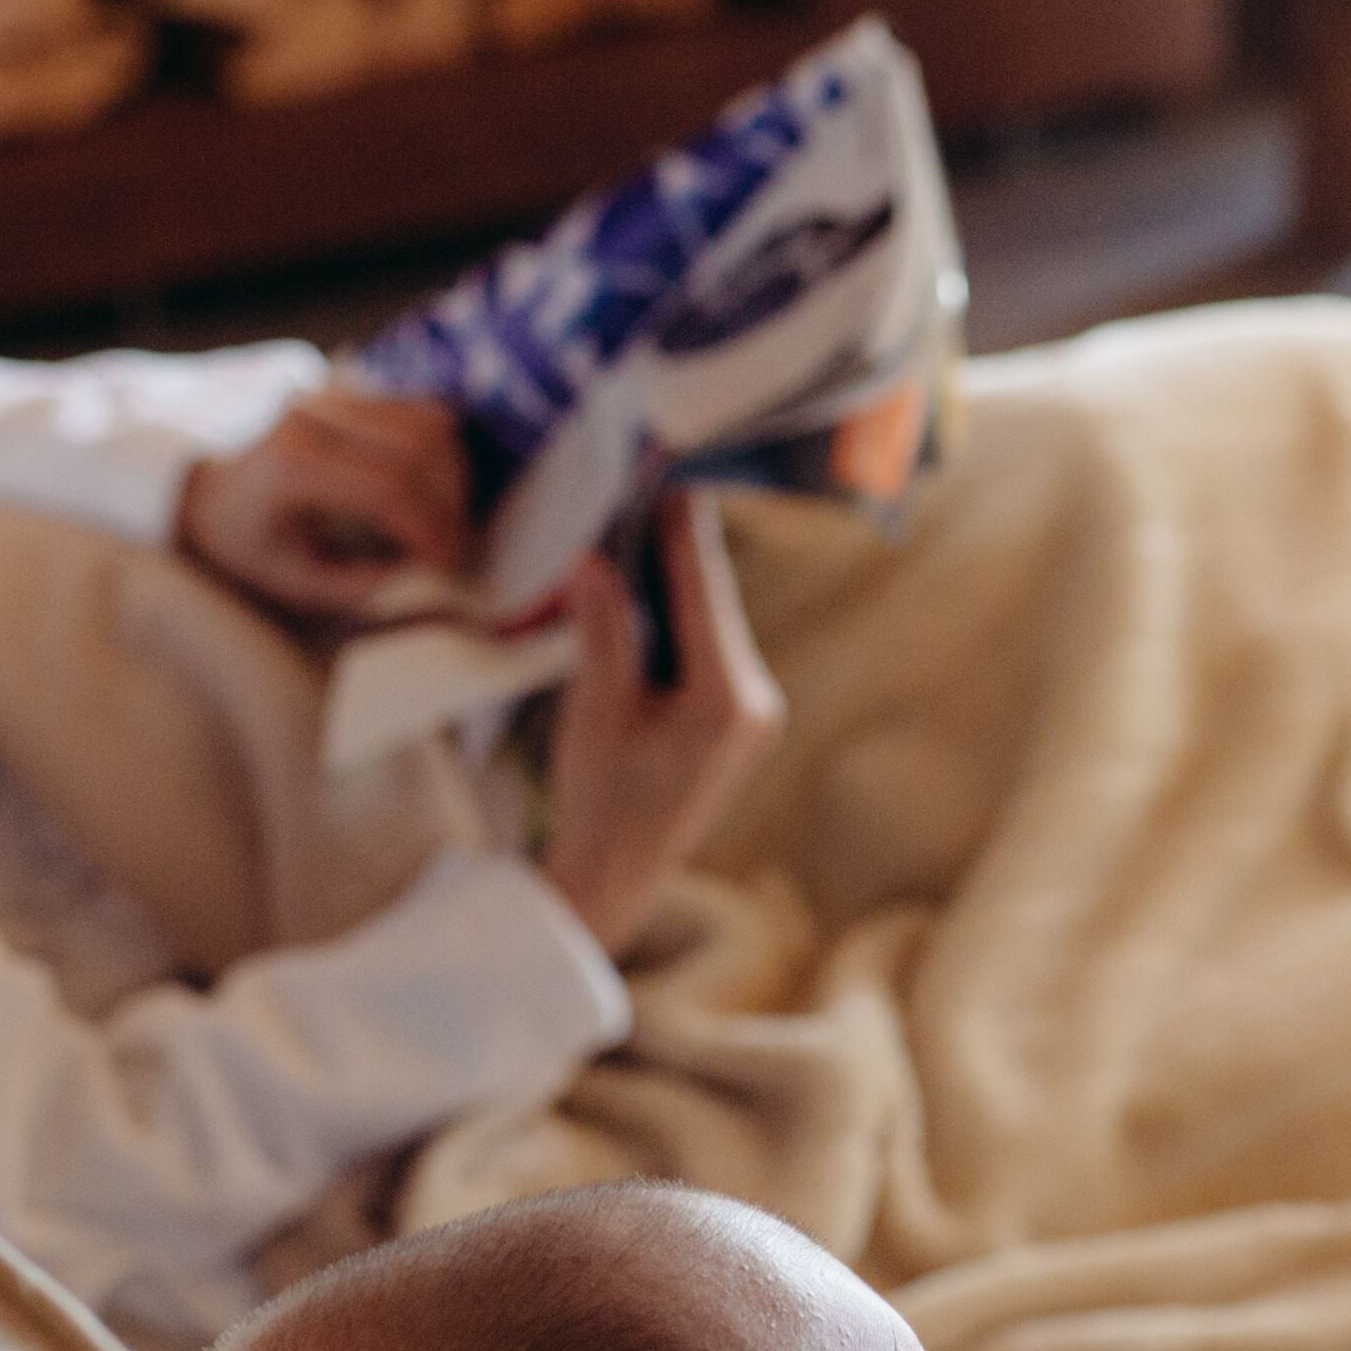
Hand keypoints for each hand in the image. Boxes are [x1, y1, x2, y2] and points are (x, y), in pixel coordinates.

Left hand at [177, 389, 474, 630]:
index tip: (450, 568)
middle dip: (450, 505)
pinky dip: (442, 454)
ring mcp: (334, 395)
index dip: (431, 531)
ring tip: (449, 523)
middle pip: (419, 449)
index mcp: (293, 464)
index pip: (389, 489)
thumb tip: (431, 579)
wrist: (208, 494)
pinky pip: (419, 412)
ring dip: (454, 477)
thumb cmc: (248, 546)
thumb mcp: (295, 583)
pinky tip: (436, 492)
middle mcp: (314, 415)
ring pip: (428, 424)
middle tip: (458, 551)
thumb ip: (364, 587)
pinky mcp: (350, 391)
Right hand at [539, 491, 783, 952]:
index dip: (680, 526)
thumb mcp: (594, 711)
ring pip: (713, 622)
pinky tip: (646, 589)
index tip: (665, 471)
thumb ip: (603, 630)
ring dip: (674, 581)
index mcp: (727, 699)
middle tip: (642, 486)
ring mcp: (756, 713)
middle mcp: (757, 701)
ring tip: (635, 525)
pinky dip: (679, 619)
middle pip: (713, 600)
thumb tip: (594, 559)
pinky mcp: (742, 722)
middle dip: (674, 547)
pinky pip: (711, 650)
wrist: (616, 879)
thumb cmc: (600, 803)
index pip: (703, 587)